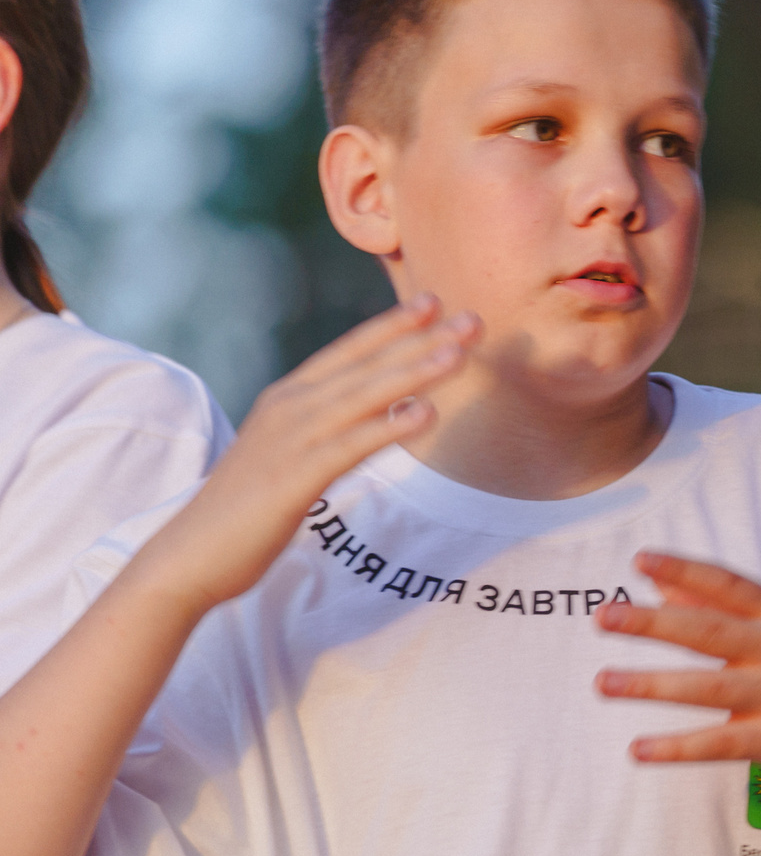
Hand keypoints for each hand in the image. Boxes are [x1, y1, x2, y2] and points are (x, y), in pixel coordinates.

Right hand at [128, 296, 477, 613]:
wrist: (192, 554)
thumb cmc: (246, 509)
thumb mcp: (290, 453)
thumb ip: (326, 428)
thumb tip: (376, 413)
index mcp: (287, 399)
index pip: (348, 351)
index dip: (391, 325)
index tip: (434, 300)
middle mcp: (289, 407)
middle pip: (366, 365)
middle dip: (421, 340)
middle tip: (472, 319)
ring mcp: (291, 439)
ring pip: (363, 396)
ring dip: (414, 372)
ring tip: (460, 353)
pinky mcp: (295, 477)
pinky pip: (351, 445)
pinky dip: (389, 427)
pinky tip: (428, 413)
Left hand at [595, 552, 760, 812]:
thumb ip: (723, 611)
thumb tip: (661, 584)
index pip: (728, 585)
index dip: (684, 569)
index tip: (639, 560)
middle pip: (709, 631)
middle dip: (652, 622)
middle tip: (603, 616)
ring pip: (706, 687)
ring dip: (650, 685)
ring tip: (603, 682)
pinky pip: (717, 743)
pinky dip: (675, 747)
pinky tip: (637, 750)